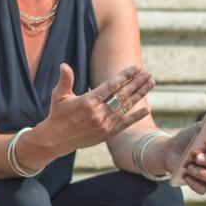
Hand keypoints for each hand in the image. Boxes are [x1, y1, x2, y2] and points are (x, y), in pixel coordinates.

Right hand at [30, 64, 153, 161]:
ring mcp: (104, 125)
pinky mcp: (107, 134)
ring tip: (150, 84)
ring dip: (140, 95)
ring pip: (126, 107)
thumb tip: (64, 65)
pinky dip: (136, 117)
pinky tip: (147, 109)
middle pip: (122, 95)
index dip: (125, 76)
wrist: (56, 139)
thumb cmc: (57, 114)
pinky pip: (125, 124)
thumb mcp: (58, 96)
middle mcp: (97, 113)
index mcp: (87, 102)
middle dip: (137, 83)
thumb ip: (65, 80)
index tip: (136, 68)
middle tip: (148, 73)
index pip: (111, 86)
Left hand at [164, 134, 205, 194]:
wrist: (170, 152)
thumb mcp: (192, 131)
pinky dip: (194, 183)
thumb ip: (201, 127)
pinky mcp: (203, 185)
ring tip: (189, 166)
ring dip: (202, 173)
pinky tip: (186, 176)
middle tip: (196, 156)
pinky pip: (203, 189)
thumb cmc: (186, 140)